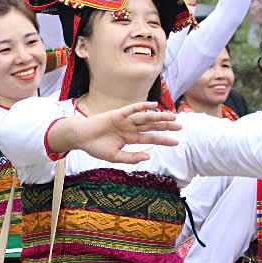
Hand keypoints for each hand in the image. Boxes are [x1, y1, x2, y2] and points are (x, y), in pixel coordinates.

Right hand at [59, 102, 181, 163]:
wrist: (80, 138)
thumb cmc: (96, 147)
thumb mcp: (115, 157)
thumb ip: (132, 157)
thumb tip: (149, 155)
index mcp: (130, 138)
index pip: (150, 138)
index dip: (163, 139)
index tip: (177, 142)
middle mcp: (130, 128)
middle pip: (151, 126)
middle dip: (166, 126)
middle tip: (181, 126)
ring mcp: (124, 120)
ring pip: (145, 118)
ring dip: (159, 117)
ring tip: (172, 116)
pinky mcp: (117, 114)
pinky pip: (132, 109)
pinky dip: (142, 106)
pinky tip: (153, 105)